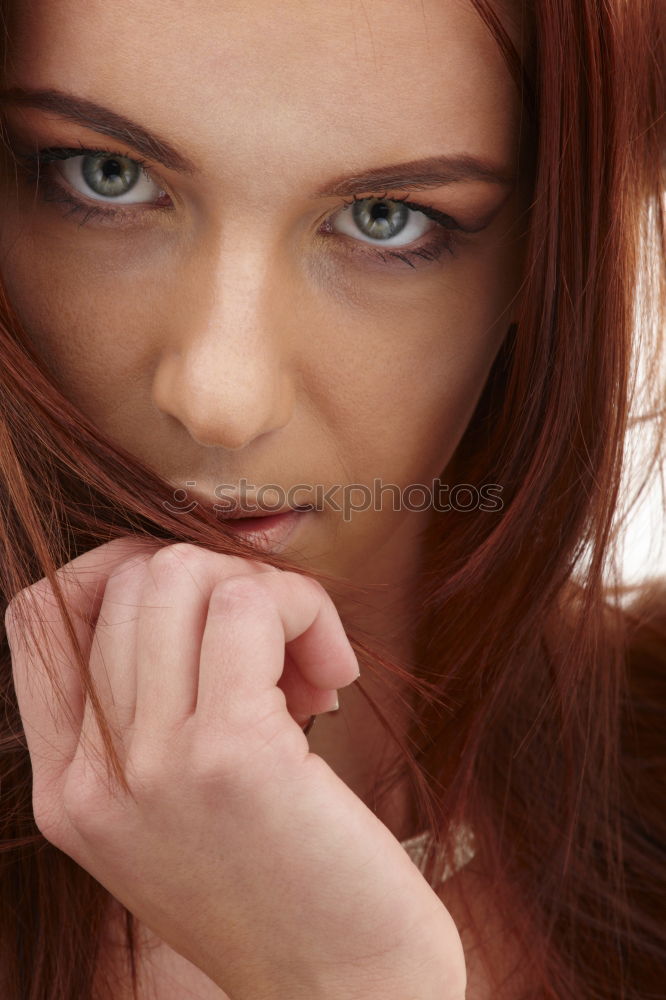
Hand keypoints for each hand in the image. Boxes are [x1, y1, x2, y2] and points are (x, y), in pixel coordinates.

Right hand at [6, 538, 465, 999]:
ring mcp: (155, 766)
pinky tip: (335, 675)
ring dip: (272, 594)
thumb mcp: (176, 808)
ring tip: (312, 667)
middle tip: (283, 648)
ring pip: (186, 574)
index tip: (203, 596)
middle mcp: (93, 778)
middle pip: (132, 579)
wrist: (344, 994)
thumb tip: (195, 590)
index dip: (119, 570)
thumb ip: (150, 713)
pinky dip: (304, 612)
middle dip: (225, 581)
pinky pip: (249, 607)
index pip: (40, 617)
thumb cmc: (280, 886)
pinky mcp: (231, 757)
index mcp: (68, 789)